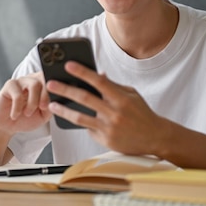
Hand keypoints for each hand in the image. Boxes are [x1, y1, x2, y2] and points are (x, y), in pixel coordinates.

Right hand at [0, 71, 52, 134]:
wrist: (7, 126)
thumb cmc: (26, 118)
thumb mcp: (44, 115)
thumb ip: (51, 105)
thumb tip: (58, 99)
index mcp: (43, 85)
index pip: (54, 79)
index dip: (57, 88)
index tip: (56, 102)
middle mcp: (33, 80)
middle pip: (45, 78)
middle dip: (46, 94)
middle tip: (43, 108)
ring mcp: (21, 81)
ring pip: (34, 85)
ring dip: (33, 102)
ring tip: (27, 113)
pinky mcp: (9, 85)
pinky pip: (18, 94)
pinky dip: (18, 108)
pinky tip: (15, 115)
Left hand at [45, 61, 166, 156]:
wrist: (155, 137)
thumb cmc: (142, 113)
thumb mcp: (131, 95)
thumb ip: (113, 86)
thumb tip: (98, 74)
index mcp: (121, 98)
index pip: (99, 81)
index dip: (82, 72)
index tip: (69, 65)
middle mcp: (114, 112)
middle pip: (84, 98)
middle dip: (65, 89)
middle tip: (50, 83)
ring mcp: (109, 127)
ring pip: (80, 117)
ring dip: (63, 110)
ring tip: (52, 104)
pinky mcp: (105, 140)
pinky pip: (88, 129)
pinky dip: (81, 122)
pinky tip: (73, 118)